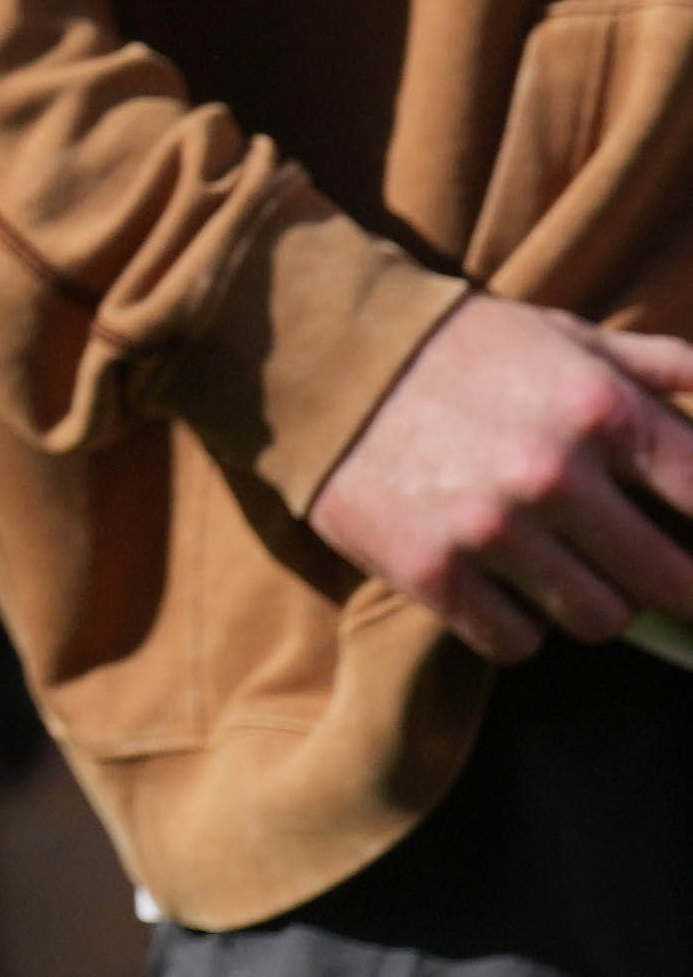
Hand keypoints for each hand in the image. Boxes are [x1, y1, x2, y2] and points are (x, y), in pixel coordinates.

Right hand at [306, 294, 692, 662]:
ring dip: (592, 603)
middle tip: (646, 571)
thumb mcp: (566, 336)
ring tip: (565, 572)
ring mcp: (491, 529)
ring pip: (600, 620)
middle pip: (670, 581)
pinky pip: (517, 641)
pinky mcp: (431, 570)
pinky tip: (501, 586)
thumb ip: (662, 368)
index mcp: (601, 409)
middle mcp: (554, 473)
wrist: (318, 358)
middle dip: (671, 584)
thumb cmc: (460, 347)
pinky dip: (518, 624)